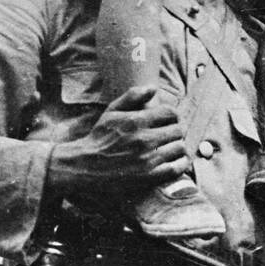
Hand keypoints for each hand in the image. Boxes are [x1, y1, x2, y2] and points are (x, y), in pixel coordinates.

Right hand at [48, 86, 190, 208]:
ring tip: (171, 148)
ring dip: (177, 146)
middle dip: (175, 130)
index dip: (172, 115)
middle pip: (178, 130)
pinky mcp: (149, 177)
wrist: (85, 166)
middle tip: (170, 134)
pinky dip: (180, 163)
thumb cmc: (99, 138)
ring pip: (179, 147)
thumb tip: (154, 87)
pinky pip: (176, 168)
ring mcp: (147, 159)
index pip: (170, 112)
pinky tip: (175, 161)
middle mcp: (143, 139)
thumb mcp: (111, 112)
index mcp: (135, 121)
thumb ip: (132, 96)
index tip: (169, 120)